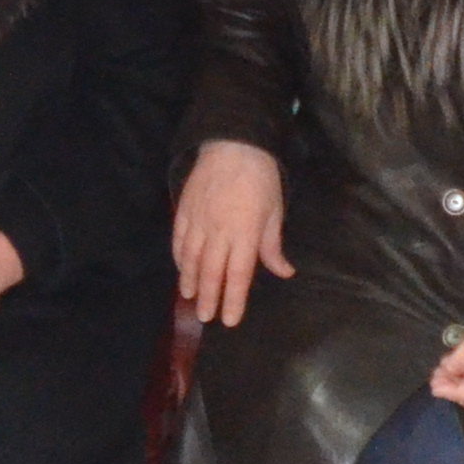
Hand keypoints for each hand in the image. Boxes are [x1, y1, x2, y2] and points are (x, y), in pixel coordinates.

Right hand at [171, 138, 291, 326]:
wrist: (233, 143)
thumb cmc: (260, 177)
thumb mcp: (275, 210)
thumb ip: (273, 245)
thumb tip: (284, 272)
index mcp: (245, 233)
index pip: (238, 275)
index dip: (233, 300)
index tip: (230, 320)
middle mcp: (219, 231)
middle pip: (210, 272)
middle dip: (208, 297)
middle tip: (205, 317)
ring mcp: (198, 221)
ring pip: (190, 259)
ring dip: (189, 280)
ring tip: (189, 297)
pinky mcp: (184, 210)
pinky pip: (178, 240)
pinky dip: (179, 258)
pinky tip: (181, 268)